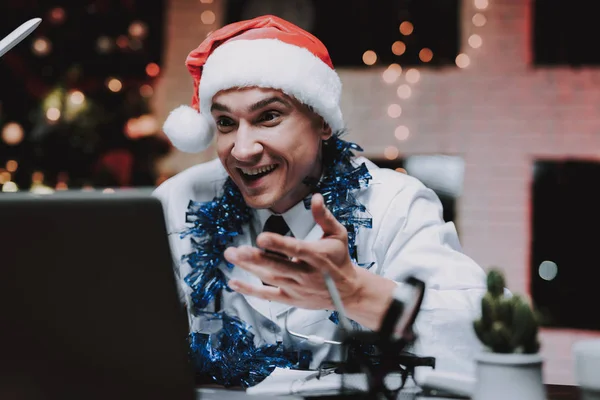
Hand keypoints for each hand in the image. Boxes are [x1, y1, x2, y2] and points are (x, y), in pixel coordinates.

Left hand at [223, 193, 361, 309]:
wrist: (348, 292)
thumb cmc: (340, 259)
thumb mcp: (338, 235)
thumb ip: (324, 216)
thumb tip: (315, 197)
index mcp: (317, 256)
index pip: (296, 250)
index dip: (278, 244)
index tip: (261, 237)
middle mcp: (306, 274)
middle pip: (278, 266)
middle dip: (256, 258)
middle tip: (237, 250)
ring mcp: (297, 288)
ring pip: (269, 278)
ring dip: (249, 268)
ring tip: (232, 256)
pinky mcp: (291, 299)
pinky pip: (267, 295)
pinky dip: (250, 290)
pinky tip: (234, 282)